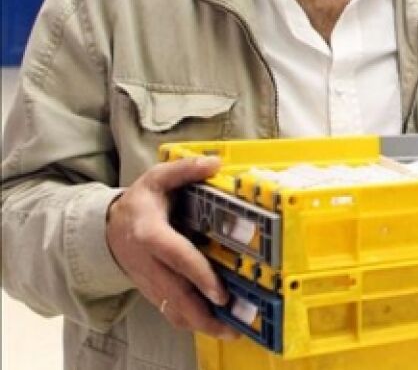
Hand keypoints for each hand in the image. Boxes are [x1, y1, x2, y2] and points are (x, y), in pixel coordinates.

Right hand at [105, 156, 237, 338]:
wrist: (108, 228)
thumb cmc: (140, 202)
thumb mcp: (157, 179)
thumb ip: (184, 169)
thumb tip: (215, 163)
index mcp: (150, 234)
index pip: (176, 257)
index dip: (198, 276)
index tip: (219, 292)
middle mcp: (148, 262)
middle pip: (175, 294)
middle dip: (203, 313)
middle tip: (232, 325)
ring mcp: (148, 280)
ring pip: (173, 309)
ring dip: (200, 324)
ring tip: (229, 331)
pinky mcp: (152, 290)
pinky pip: (170, 311)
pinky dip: (191, 321)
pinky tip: (213, 325)